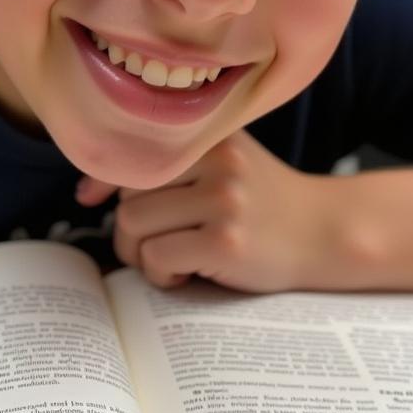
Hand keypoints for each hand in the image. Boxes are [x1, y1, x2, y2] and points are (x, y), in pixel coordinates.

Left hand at [76, 129, 344, 291]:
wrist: (325, 232)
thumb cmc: (261, 202)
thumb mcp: (224, 164)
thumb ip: (169, 165)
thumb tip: (88, 191)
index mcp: (211, 138)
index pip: (131, 154)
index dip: (103, 180)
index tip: (90, 199)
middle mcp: (216, 161)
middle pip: (127, 197)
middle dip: (129, 231)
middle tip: (155, 245)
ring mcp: (223, 200)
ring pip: (133, 225)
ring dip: (140, 254)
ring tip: (170, 259)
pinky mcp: (226, 241)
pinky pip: (157, 257)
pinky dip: (161, 275)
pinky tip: (187, 273)